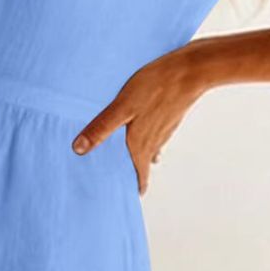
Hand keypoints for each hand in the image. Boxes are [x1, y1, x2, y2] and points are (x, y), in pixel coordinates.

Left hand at [70, 45, 204, 192]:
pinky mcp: (169, 118)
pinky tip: (143, 132)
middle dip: (131, 175)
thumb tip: (78, 149)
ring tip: (125, 161)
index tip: (125, 200)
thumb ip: (101, 128)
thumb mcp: (122, 107)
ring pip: (149, 152)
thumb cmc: (155, 86)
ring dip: (138, 158)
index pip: (138, 177)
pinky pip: (155, 137)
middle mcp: (154, 144)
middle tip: (119, 182)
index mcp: (141, 146)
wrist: (190, 70)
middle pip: (141, 167)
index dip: (132, 189)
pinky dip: (147, 141)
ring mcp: (164, 131)